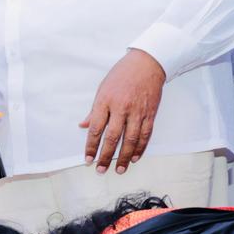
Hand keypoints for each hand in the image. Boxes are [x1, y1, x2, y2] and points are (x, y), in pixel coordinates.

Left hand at [80, 49, 165, 173]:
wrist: (147, 63)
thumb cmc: (121, 75)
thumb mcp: (102, 89)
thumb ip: (94, 111)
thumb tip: (83, 126)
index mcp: (105, 101)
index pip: (96, 129)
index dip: (91, 146)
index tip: (87, 159)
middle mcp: (121, 108)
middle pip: (112, 137)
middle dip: (106, 156)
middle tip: (100, 169)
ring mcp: (137, 111)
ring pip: (131, 140)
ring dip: (124, 157)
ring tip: (118, 170)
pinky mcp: (150, 113)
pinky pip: (145, 134)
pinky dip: (140, 148)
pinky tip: (134, 158)